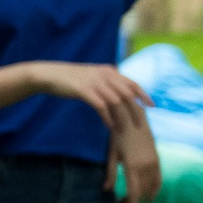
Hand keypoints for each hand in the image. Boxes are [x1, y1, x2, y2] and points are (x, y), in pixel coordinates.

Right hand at [36, 62, 152, 137]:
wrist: (50, 75)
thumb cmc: (70, 78)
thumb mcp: (92, 74)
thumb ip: (106, 79)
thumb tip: (120, 90)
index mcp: (109, 71)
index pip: (132, 83)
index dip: (143, 95)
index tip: (152, 106)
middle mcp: (105, 75)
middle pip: (127, 95)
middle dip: (135, 111)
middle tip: (140, 125)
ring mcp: (95, 82)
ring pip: (116, 102)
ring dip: (122, 118)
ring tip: (125, 130)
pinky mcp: (84, 91)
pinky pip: (101, 106)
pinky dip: (107, 118)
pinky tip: (110, 127)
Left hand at [111, 117, 161, 202]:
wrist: (135, 118)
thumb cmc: (118, 135)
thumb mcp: (111, 154)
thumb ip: (110, 172)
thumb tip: (106, 189)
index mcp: (132, 166)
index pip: (134, 192)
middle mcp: (145, 167)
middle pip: (141, 192)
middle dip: (132, 202)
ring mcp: (154, 163)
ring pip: (150, 188)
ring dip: (142, 197)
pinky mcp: (158, 159)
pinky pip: (158, 179)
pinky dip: (154, 189)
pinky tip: (149, 195)